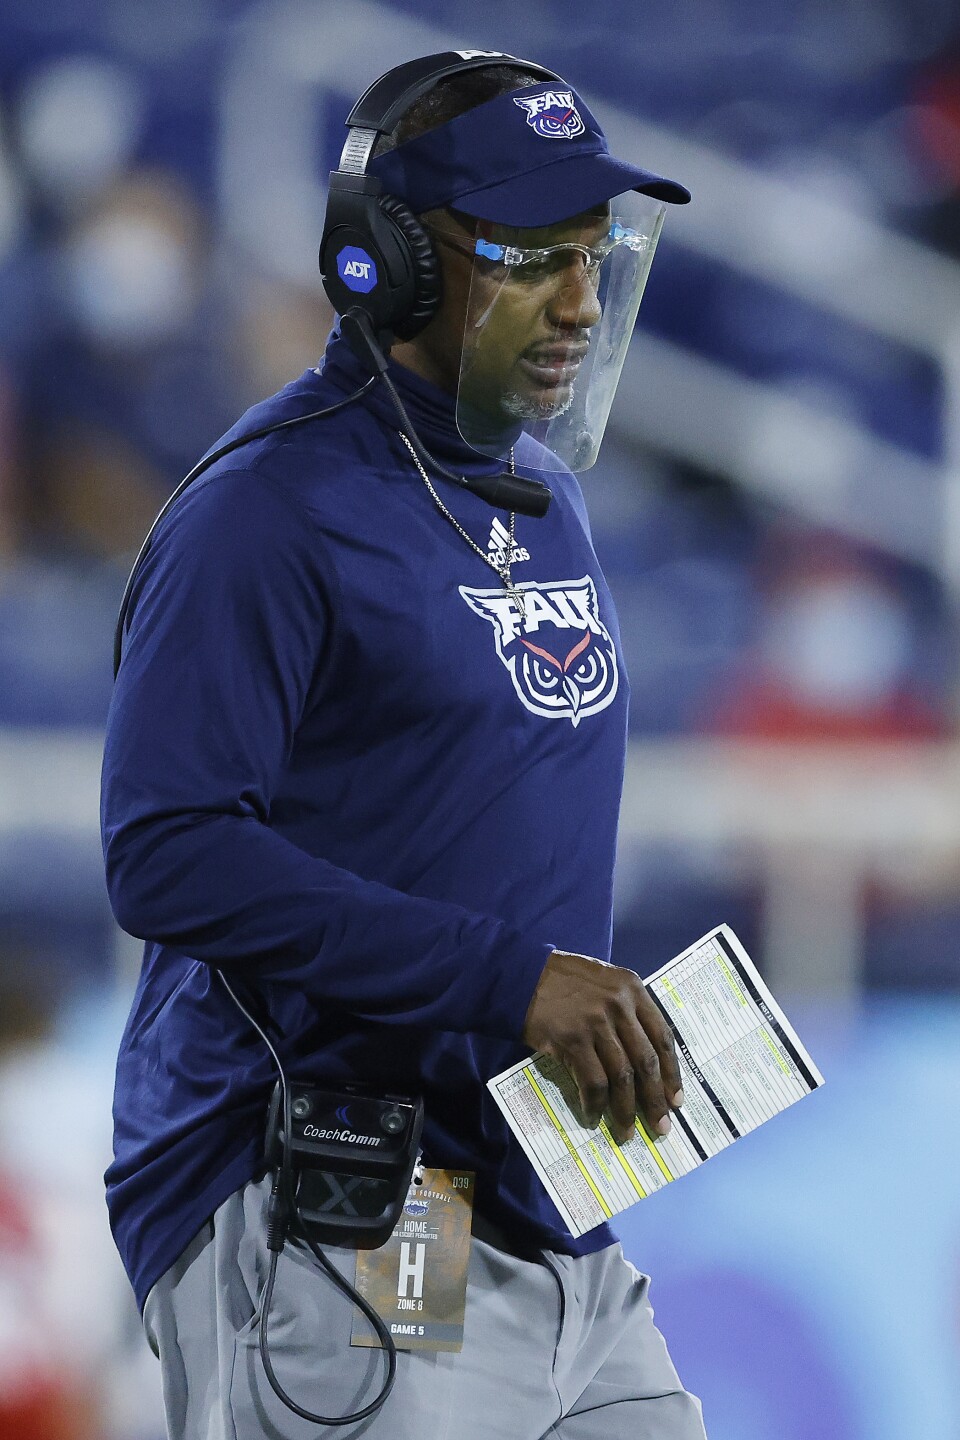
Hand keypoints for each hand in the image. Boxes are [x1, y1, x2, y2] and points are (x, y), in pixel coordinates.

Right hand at [522, 950, 682, 1144]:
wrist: (520, 976)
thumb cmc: (563, 980)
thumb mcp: (605, 981)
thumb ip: (626, 1009)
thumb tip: (642, 1060)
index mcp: (632, 989)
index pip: (662, 1037)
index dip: (671, 1072)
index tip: (675, 1099)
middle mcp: (619, 1005)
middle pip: (646, 1061)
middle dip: (655, 1099)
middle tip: (660, 1126)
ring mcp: (596, 1023)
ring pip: (622, 1077)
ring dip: (625, 1110)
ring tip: (626, 1131)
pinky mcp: (573, 1040)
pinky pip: (593, 1082)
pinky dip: (595, 1104)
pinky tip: (594, 1117)